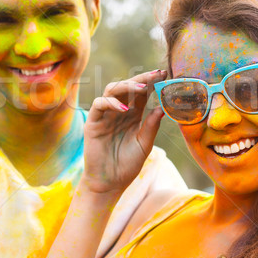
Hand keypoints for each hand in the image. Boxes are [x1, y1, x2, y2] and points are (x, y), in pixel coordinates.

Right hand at [82, 69, 166, 194]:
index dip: (152, 82)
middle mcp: (119, 111)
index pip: (142, 93)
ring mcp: (105, 115)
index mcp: (133, 115)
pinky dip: (111, 102)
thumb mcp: (144, 145)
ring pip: (112, 90)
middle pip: (128, 87)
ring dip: (127, 86)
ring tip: (142, 88)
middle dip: (142, 79)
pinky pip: (99, 104)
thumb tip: (162, 107)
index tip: (164, 74)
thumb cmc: (127, 165)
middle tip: (156, 74)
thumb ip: (151, 126)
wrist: (109, 183)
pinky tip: (125, 109)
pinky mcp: (93, 122)